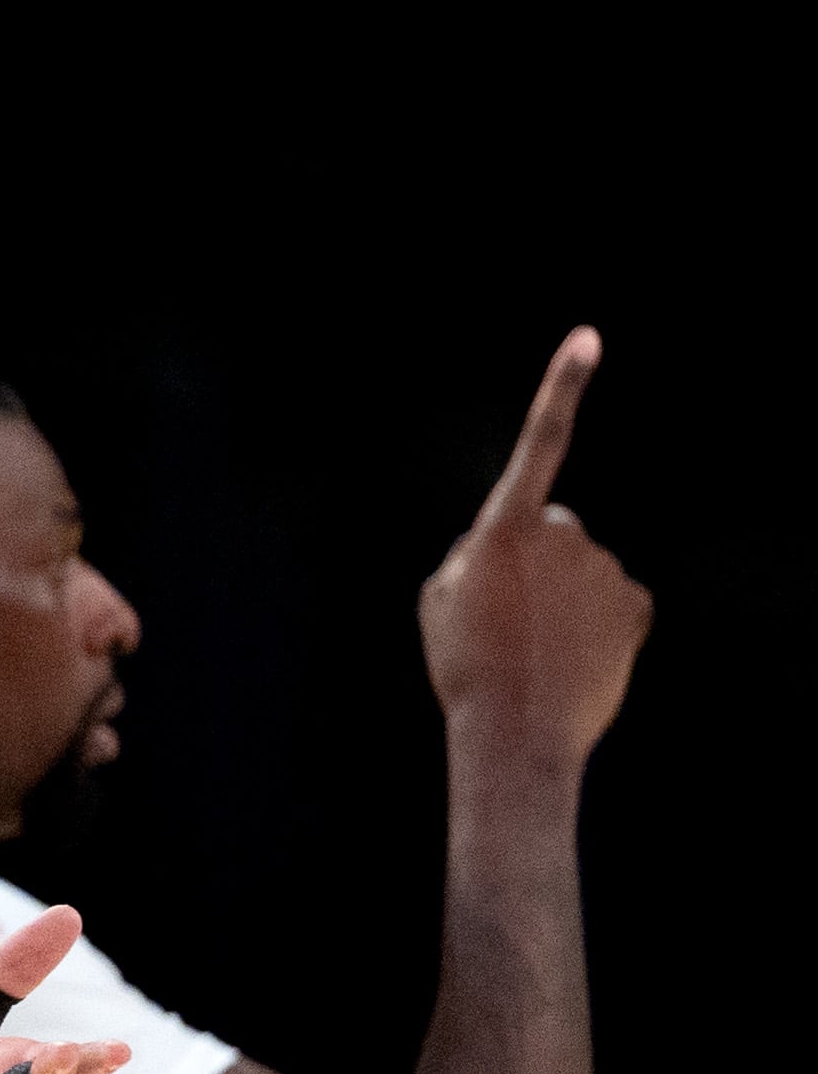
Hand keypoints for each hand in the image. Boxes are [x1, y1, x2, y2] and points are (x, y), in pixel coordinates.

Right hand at [418, 327, 653, 766]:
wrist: (517, 735)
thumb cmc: (465, 666)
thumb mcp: (438, 600)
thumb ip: (469, 554)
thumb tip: (500, 543)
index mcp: (506, 529)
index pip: (540, 444)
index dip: (562, 387)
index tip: (589, 339)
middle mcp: (565, 534)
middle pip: (549, 526)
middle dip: (532, 559)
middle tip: (503, 619)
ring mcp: (605, 567)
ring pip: (578, 566)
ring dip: (558, 596)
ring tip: (532, 649)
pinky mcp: (636, 602)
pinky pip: (611, 598)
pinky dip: (592, 621)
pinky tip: (570, 657)